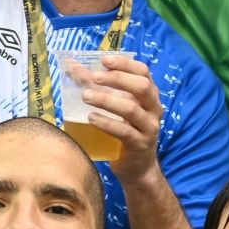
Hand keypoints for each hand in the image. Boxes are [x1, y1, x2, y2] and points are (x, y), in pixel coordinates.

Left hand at [72, 53, 163, 183]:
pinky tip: (92, 118)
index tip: (105, 60)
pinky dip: (106, 123)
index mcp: (149, 96)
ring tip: (86, 96)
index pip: (143, 72)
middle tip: (94, 77)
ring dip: (106, 100)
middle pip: (141, 87)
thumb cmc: (124, 132)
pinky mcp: (140, 145)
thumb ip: (99, 88)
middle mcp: (154, 109)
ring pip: (131, 109)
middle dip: (117, 79)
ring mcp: (149, 127)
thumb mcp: (116, 108)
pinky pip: (124, 132)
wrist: (138, 168)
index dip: (125, 64)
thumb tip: (73, 67)